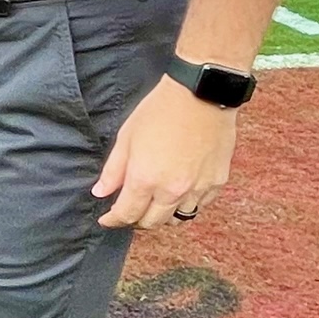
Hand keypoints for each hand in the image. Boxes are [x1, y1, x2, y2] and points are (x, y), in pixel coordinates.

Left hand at [92, 75, 239, 229]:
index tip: (106, 220)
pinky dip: (187, 204)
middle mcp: (173, 190)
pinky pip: (200, 205)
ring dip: (162, 215)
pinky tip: (179, 192)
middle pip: (152, 222)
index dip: (113, 220)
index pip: (126, 214)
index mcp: (145, 179)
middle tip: (128, 212)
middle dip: (136, 220)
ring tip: (153, 204)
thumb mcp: (126, 137)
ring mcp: (198, 189)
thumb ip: (113, 170)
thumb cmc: (159, 111)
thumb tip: (100, 192)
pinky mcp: (217, 182)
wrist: (201, 95)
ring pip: (178, 218)